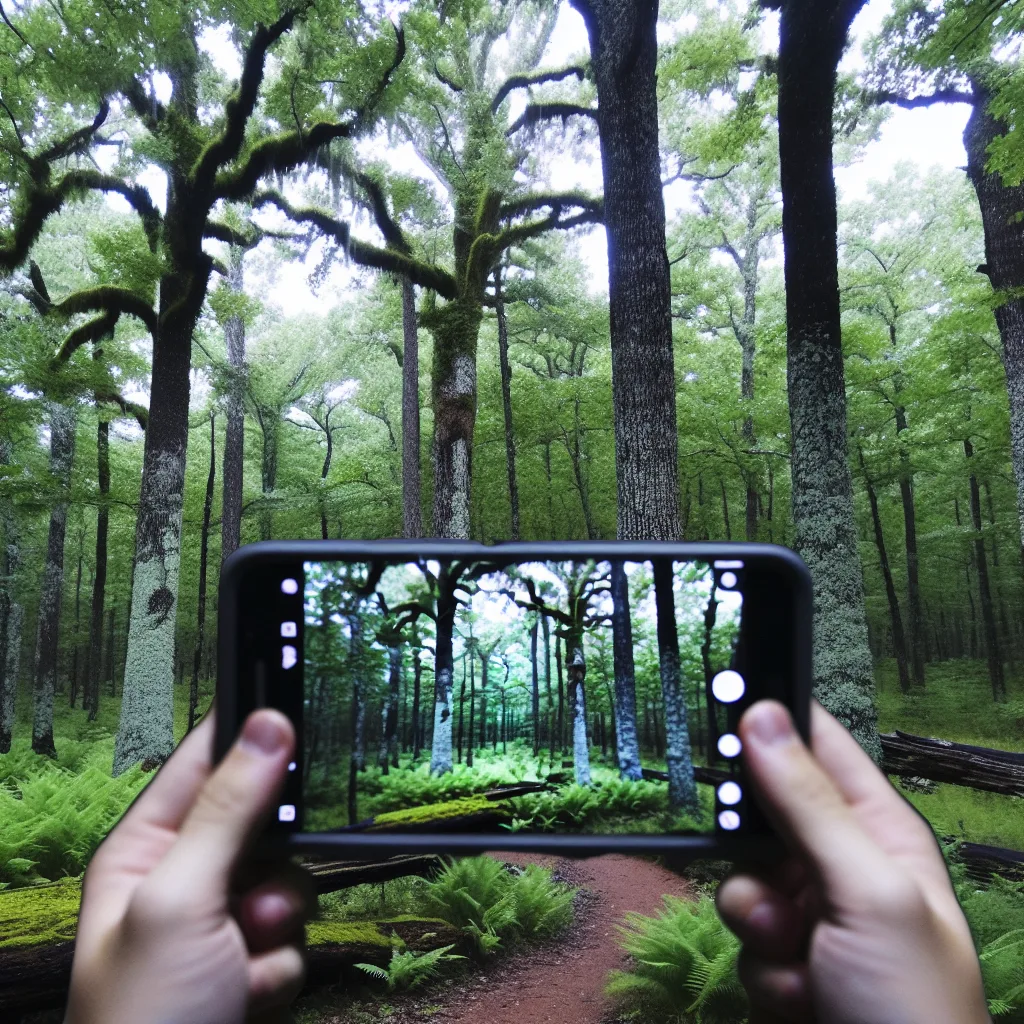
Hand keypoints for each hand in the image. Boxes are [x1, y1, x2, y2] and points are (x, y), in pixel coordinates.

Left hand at [66, 710, 308, 1023]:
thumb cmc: (141, 1021)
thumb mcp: (181, 900)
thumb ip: (228, 810)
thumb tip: (267, 726)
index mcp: (145, 849)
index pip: (202, 763)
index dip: (248, 737)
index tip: (295, 717)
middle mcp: (182, 880)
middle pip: (261, 824)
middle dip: (272, 861)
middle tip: (254, 890)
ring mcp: (216, 925)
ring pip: (287, 881)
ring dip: (278, 921)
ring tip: (242, 957)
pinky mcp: (247, 964)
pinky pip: (293, 935)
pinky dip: (278, 966)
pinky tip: (244, 993)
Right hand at [716, 699, 989, 1023]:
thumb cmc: (911, 1008)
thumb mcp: (866, 892)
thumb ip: (810, 805)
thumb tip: (763, 716)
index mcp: (880, 831)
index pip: (820, 748)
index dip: (774, 723)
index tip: (725, 704)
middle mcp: (842, 867)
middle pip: (765, 814)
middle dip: (751, 845)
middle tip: (763, 863)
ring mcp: (812, 917)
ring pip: (743, 879)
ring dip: (757, 918)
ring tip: (796, 950)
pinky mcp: (785, 962)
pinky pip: (742, 936)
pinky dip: (762, 967)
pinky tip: (801, 993)